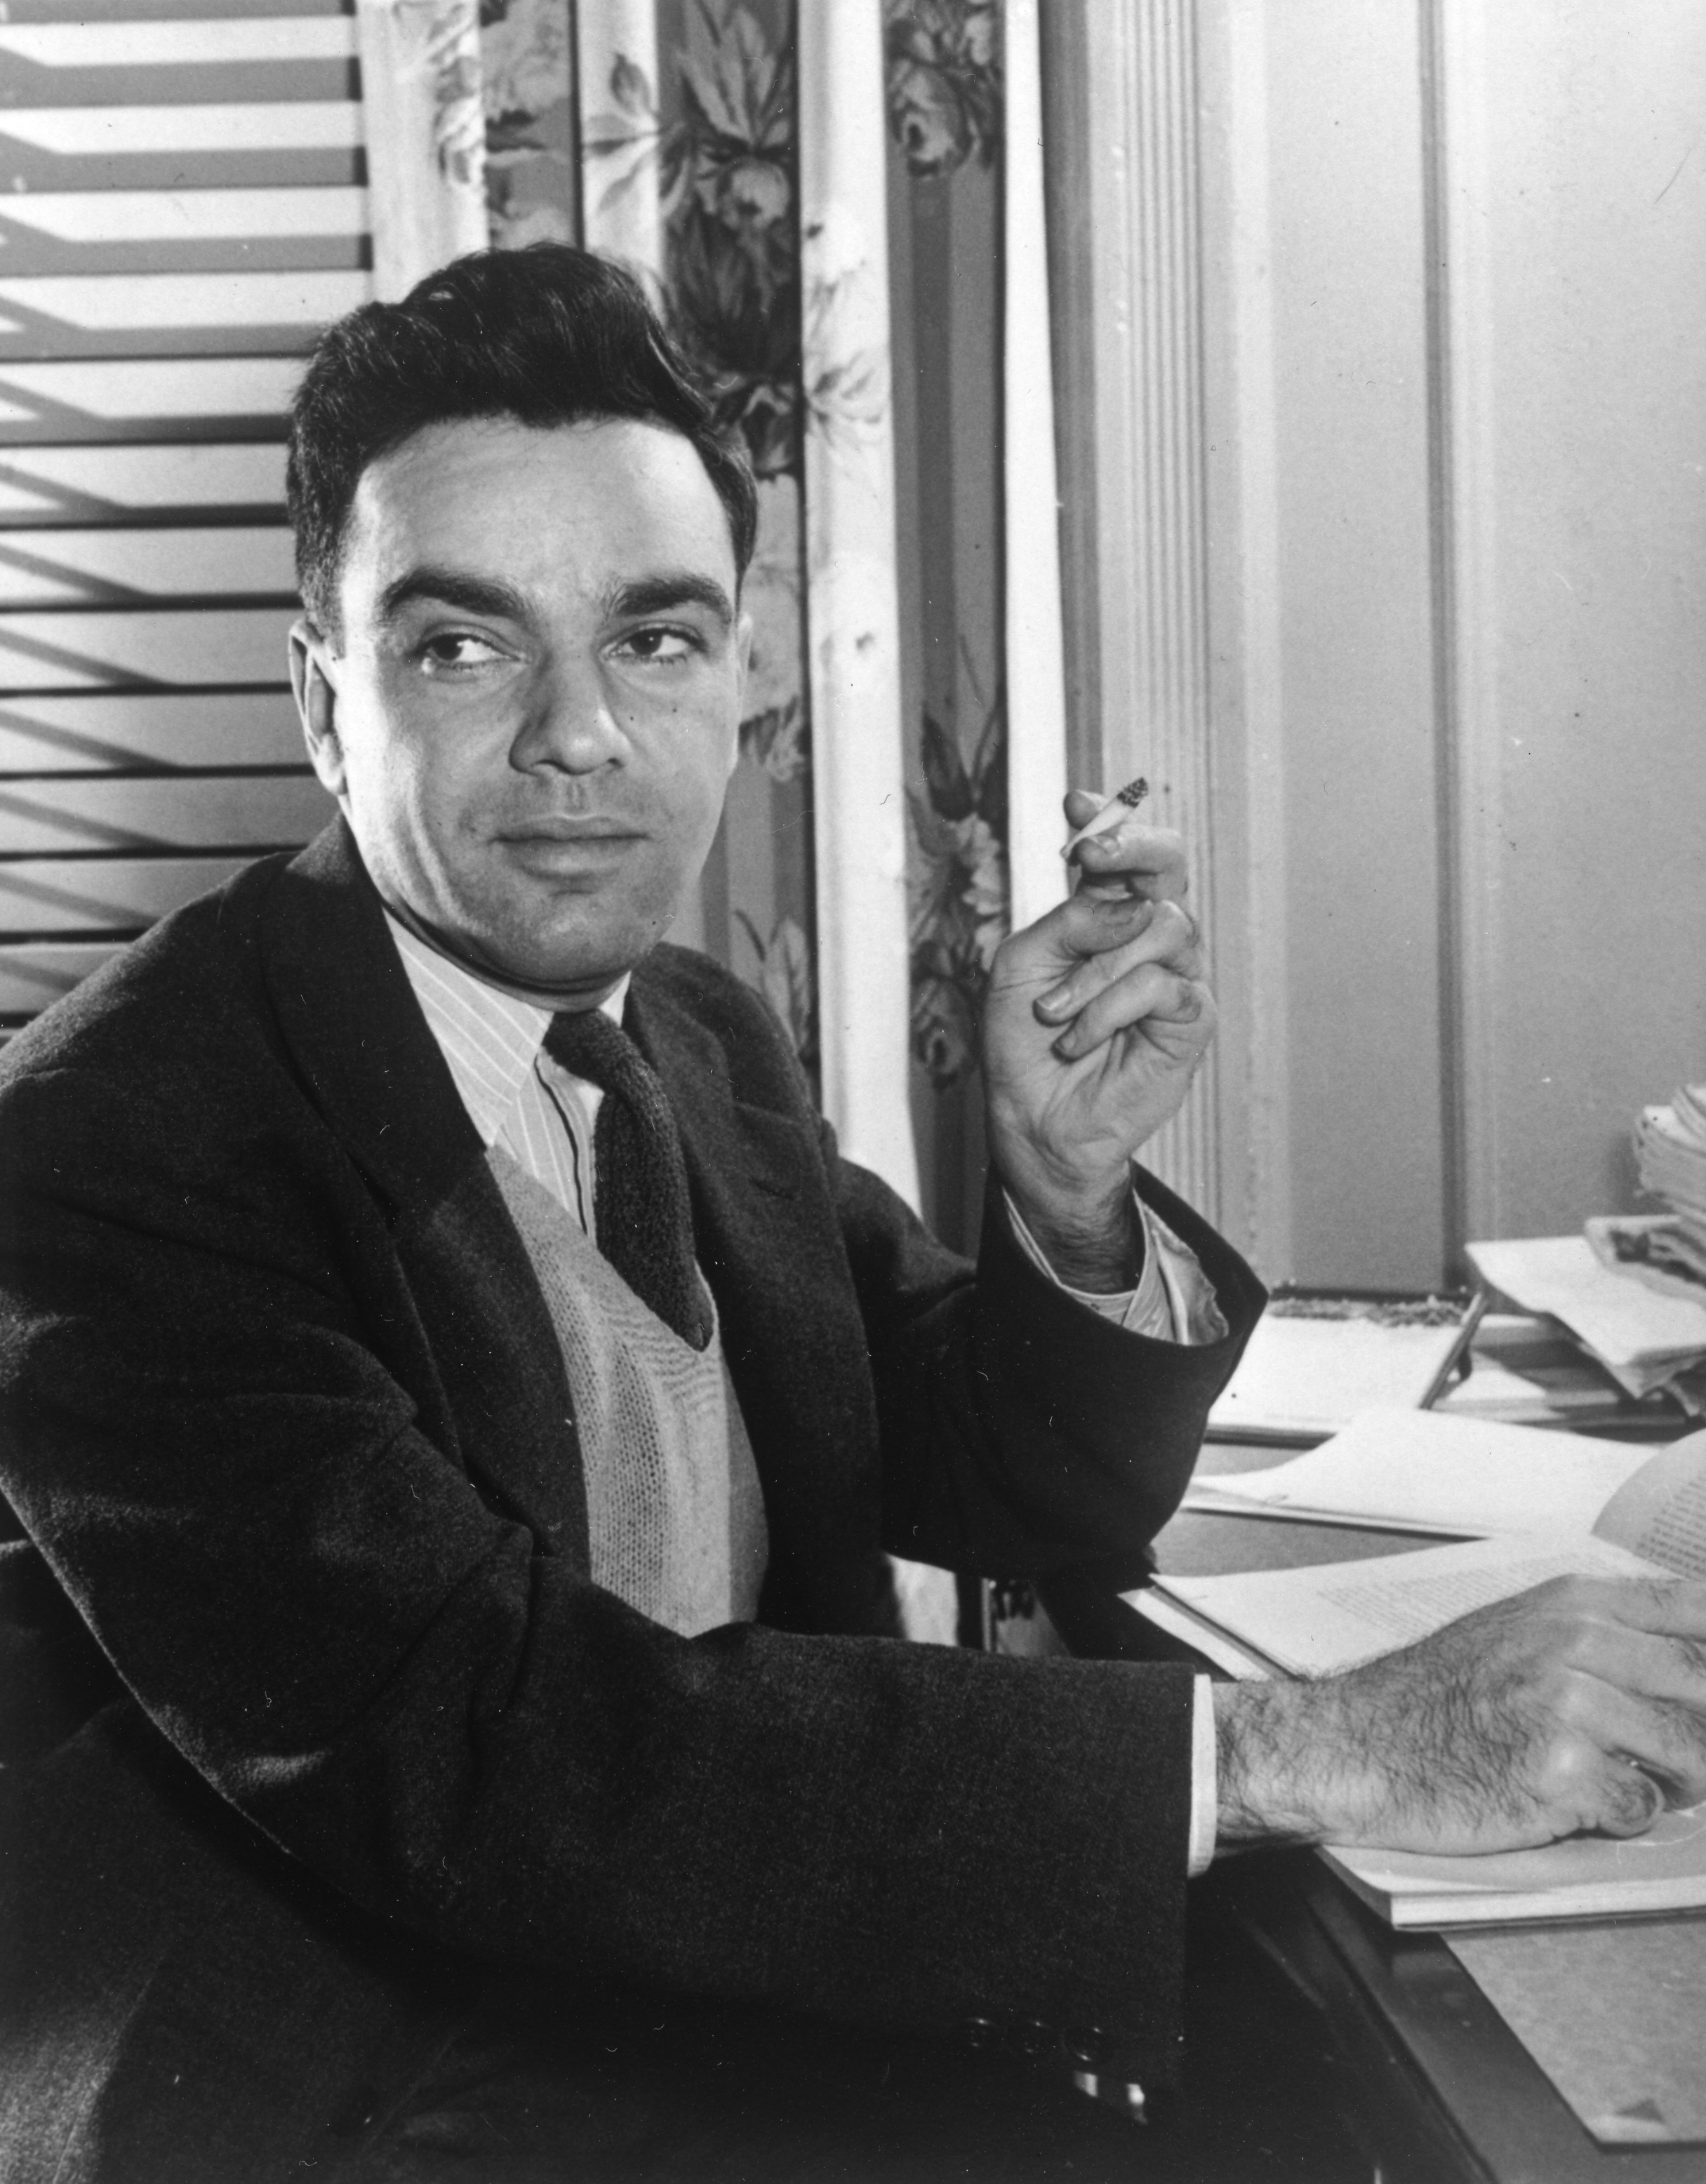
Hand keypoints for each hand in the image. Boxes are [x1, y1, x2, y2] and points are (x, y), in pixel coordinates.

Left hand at [982, 790, 1214, 1289]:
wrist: (1033, 1120)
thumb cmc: (1021, 1043)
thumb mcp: (1021, 966)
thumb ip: (1069, 923)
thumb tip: (1134, 908)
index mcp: (1100, 916)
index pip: (1119, 854)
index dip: (1107, 821)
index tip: (1075, 803)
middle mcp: (1143, 937)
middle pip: (1166, 865)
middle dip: (1133, 848)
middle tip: (1090, 857)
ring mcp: (1172, 974)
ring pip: (1158, 928)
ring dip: (1092, 972)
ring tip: (1052, 1014)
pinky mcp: (1190, 1019)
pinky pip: (1160, 986)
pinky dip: (1106, 1011)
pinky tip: (1076, 1040)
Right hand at [1213, 1573, 1705, 1856]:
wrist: (1363, 1746)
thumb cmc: (1434, 1696)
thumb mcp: (1516, 1632)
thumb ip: (1599, 1634)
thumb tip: (1689, 1663)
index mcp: (1571, 1603)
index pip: (1694, 1610)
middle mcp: (1576, 1644)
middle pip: (1702, 1685)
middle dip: (1702, 1730)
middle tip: (1688, 1754)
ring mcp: (1571, 1707)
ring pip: (1687, 1754)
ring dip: (1674, 1779)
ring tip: (1629, 1777)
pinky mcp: (1564, 1773)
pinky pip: (1640, 1806)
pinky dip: (1622, 1814)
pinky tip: (1579, 1801)